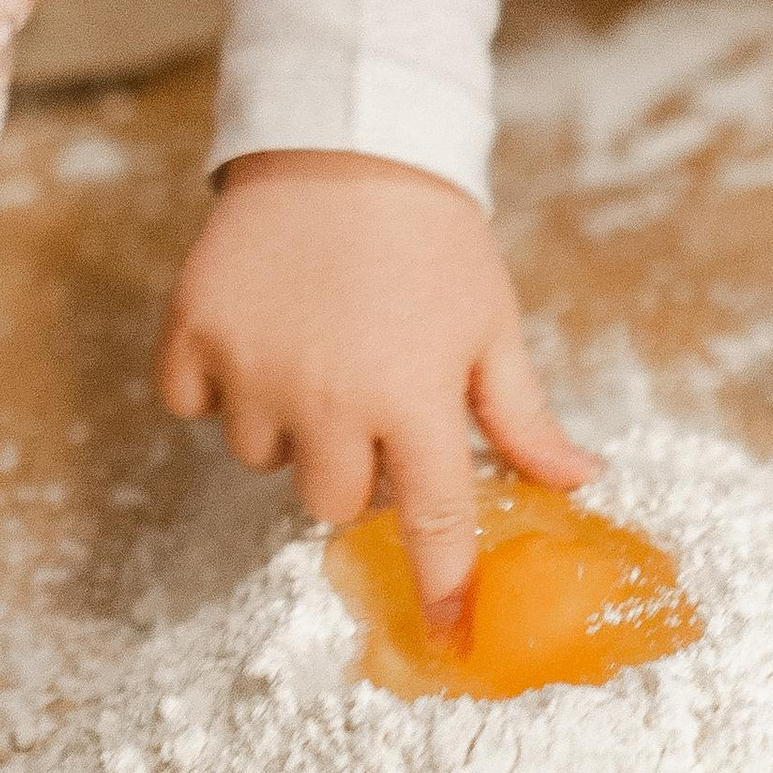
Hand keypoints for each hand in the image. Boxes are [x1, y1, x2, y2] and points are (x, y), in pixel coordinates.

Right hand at [158, 153, 589, 623]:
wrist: (345, 137)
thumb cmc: (433, 237)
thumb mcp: (492, 326)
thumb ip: (525, 418)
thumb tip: (582, 483)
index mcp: (413, 400)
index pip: (432, 522)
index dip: (444, 585)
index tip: (449, 636)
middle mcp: (328, 398)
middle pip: (327, 504)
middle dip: (350, 470)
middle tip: (364, 403)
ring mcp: (252, 368)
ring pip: (259, 455)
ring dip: (285, 425)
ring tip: (312, 350)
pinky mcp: (192, 332)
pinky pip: (190, 405)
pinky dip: (215, 387)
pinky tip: (254, 336)